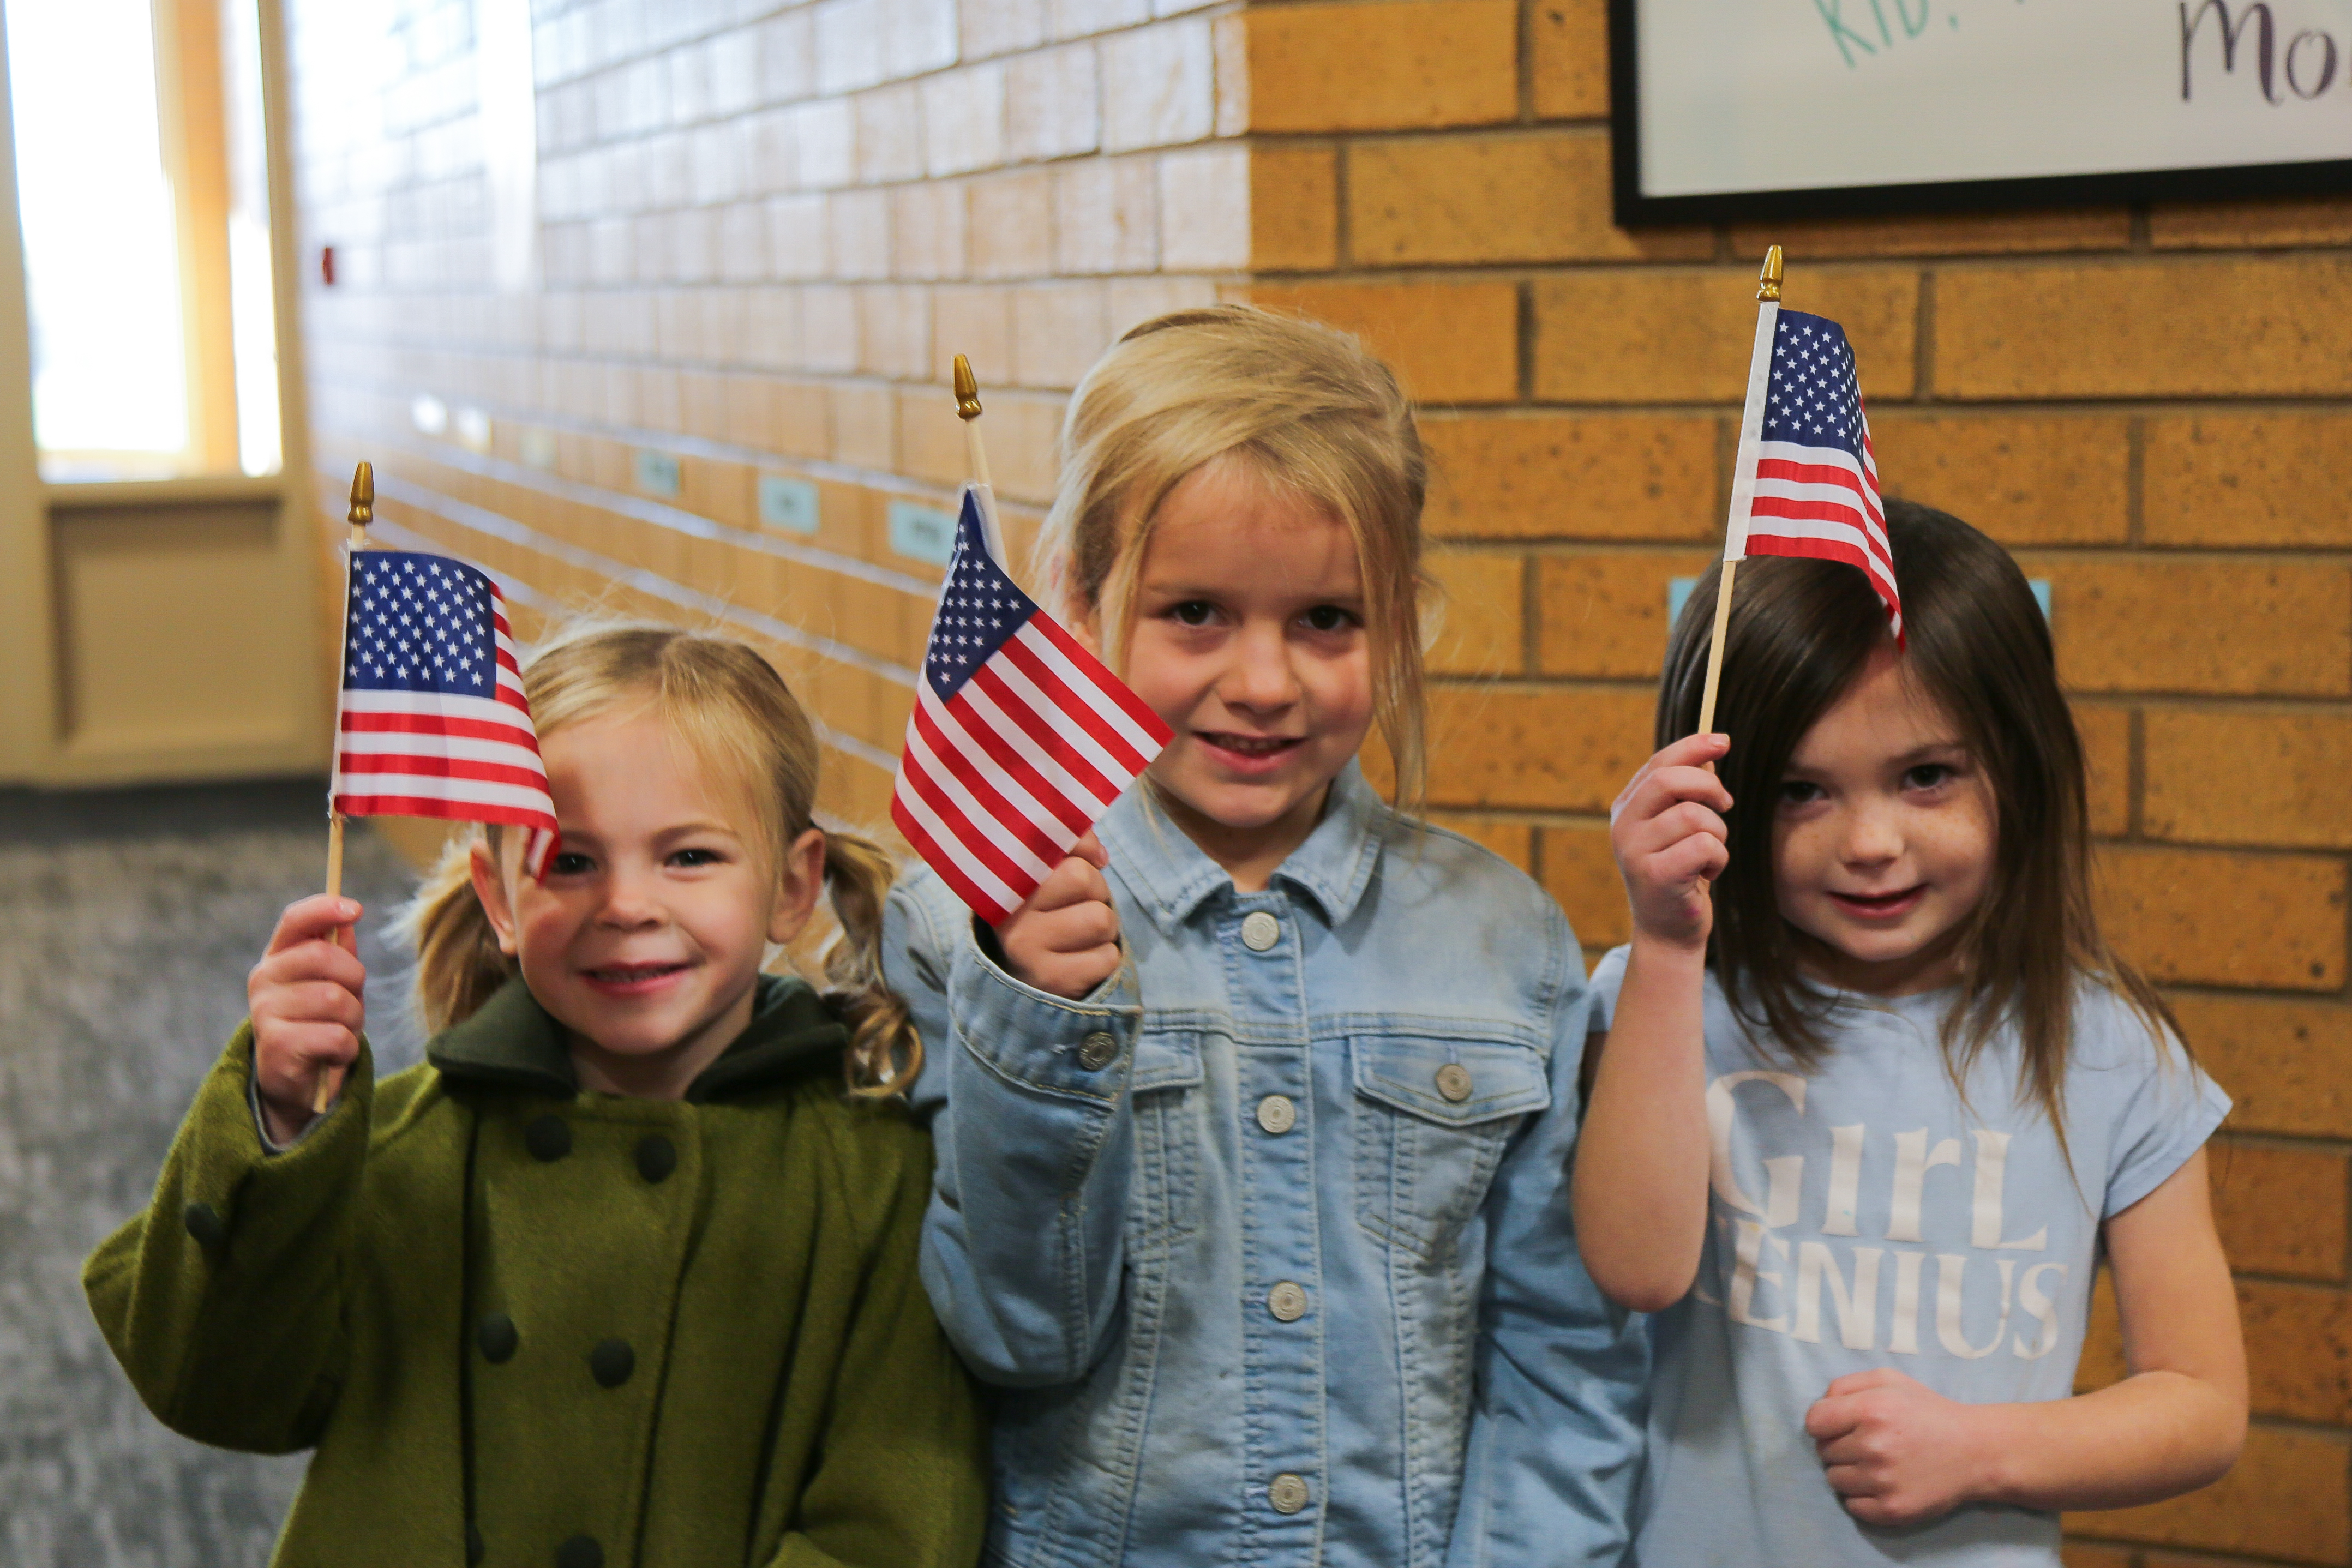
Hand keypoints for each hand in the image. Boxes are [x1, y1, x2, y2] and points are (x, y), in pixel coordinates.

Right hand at [248, 895, 366, 1142]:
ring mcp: (266, 1012)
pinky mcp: (277, 1045)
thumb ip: (338, 952)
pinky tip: (332, 1054)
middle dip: (354, 980)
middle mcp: (264, 979)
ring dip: (354, 1020)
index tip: (355, 909)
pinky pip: (336, 1036)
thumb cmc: (319, 1023)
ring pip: (337, 1000)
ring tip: (339, 1032)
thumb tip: (346, 920)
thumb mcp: (333, 984)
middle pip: (325, 957)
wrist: (295, 1082)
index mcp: (277, 958)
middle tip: (350, 1002)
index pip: (295, 921)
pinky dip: (347, 1049)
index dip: (324, 909)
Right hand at [993, 833, 1119, 999]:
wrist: (1026, 981)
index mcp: (1005, 883)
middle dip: (1096, 890)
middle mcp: (1009, 917)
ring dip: (1105, 926)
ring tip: (1082, 934)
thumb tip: (1099, 856)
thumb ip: (1071, 847)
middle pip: (1082, 877)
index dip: (1082, 848)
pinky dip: (1105, 958)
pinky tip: (1081, 961)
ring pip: (1100, 919)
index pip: (1054, 846)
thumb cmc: (1048, 914)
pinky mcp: (1053, 981)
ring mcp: (1027, 953)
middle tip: (1080, 904)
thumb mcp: (1049, 875)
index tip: (1085, 859)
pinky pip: (1108, 957)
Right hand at [1609, 733, 1732, 951]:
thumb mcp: (1679, 827)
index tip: (1723, 741)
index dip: (1693, 746)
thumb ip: (1687, 791)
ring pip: (1694, 815)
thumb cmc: (1680, 873)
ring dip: (1718, 833)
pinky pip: (1704, 846)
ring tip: (1711, 853)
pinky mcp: (1655, 875)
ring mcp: (1634, 850)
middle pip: (1670, 780)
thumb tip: (1710, 751)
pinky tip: (1709, 873)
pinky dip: (1719, 858)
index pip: (1659, 762)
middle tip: (1725, 805)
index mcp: (1627, 807)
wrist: (1668, 931)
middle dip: (1709, 787)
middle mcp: (1623, 825)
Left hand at [1806, 1367, 1992, 1527]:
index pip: (1814, 1422)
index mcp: (1870, 1410)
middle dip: (1840, 1446)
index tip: (1842, 1425)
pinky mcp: (1892, 1510)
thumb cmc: (1927, 1412)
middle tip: (1869, 1444)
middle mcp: (1873, 1446)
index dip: (1825, 1423)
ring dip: (1849, 1473)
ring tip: (1877, 1464)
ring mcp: (1882, 1482)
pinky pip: (1852, 1506)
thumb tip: (1819, 1407)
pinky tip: (1883, 1484)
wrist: (1975, 1452)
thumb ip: (1844, 1385)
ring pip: (1834, 1480)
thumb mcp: (1888, 1380)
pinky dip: (1861, 1497)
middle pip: (1824, 1452)